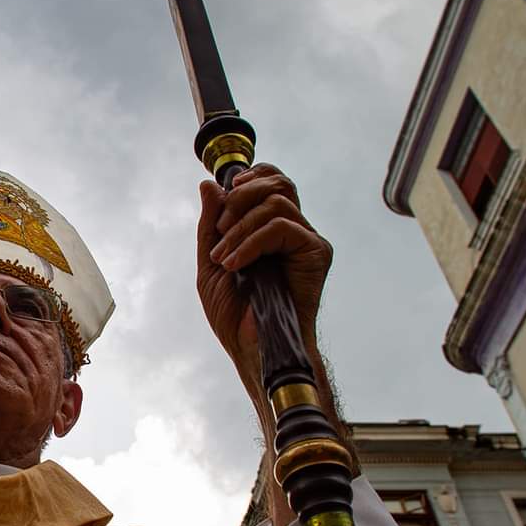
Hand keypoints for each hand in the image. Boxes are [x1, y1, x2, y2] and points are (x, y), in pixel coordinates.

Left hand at [196, 163, 332, 390]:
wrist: (252, 347)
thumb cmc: (234, 315)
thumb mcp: (211, 261)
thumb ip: (211, 224)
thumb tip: (209, 185)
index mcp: (270, 232)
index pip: (271, 183)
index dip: (251, 177)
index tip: (227, 191)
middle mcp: (292, 232)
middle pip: (277, 183)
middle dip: (240, 197)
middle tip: (220, 230)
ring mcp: (306, 241)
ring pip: (276, 202)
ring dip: (240, 227)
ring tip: (225, 258)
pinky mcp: (316, 253)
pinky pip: (282, 226)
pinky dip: (252, 241)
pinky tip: (237, 264)